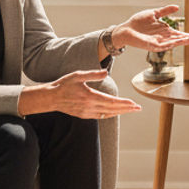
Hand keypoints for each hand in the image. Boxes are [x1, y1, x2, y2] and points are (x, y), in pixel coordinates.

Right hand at [18, 70, 142, 118]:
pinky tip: (115, 112)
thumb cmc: (64, 85)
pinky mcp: (84, 115)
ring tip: (130, 110)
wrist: (51, 98)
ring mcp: (87, 113)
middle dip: (126, 109)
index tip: (134, 104)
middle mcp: (90, 107)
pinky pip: (100, 116)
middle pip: (112, 109)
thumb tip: (106, 72)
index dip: (124, 103)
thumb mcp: (78, 75)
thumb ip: (93, 74)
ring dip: (120, 112)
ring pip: (107, 114)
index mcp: (90, 97)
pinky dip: (110, 114)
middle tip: (138, 108)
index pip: (111, 102)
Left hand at [111, 5, 188, 52]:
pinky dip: (170, 44)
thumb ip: (165, 11)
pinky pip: (163, 45)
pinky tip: (177, 42)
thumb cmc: (138, 23)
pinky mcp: (152, 45)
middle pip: (180, 39)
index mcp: (165, 31)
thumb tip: (177, 7)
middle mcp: (164, 38)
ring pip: (174, 43)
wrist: (126, 29)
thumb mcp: (154, 13)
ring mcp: (159, 43)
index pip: (181, 34)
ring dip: (183, 41)